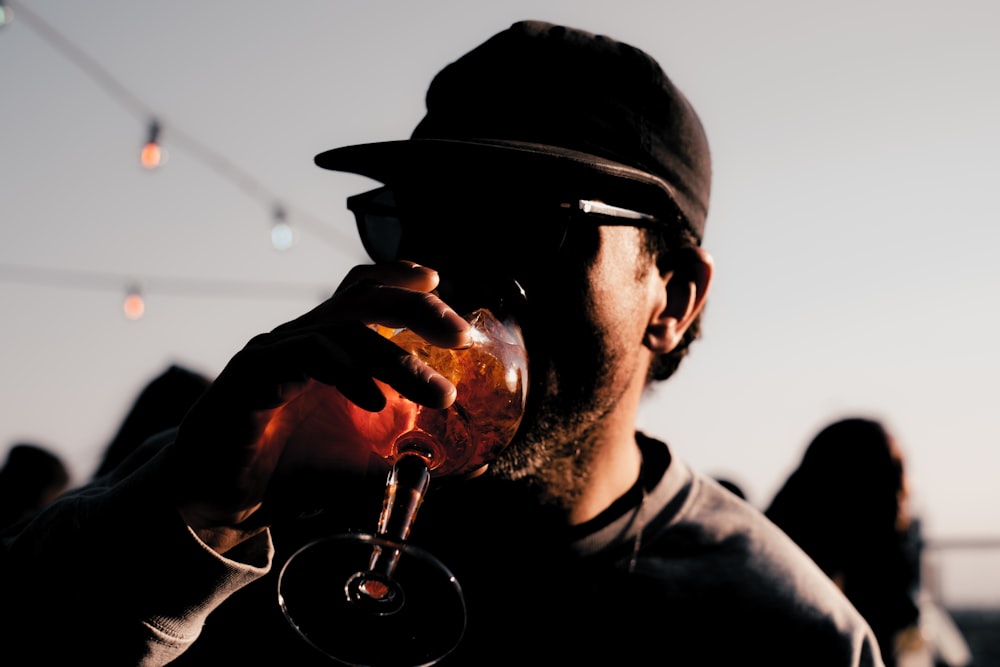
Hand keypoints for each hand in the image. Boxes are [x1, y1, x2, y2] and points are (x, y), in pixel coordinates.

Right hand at [167, 262, 470, 552]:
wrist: (216, 500)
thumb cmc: (287, 474)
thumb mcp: (360, 465)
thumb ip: (406, 457)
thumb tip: (469, 467)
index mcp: (324, 348)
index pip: (364, 294)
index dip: (401, 281)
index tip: (440, 284)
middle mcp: (301, 340)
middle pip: (364, 299)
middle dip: (418, 310)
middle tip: (462, 336)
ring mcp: (275, 352)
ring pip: (343, 330)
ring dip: (397, 359)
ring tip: (438, 395)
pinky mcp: (252, 374)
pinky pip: (306, 357)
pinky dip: (347, 374)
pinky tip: (376, 401)